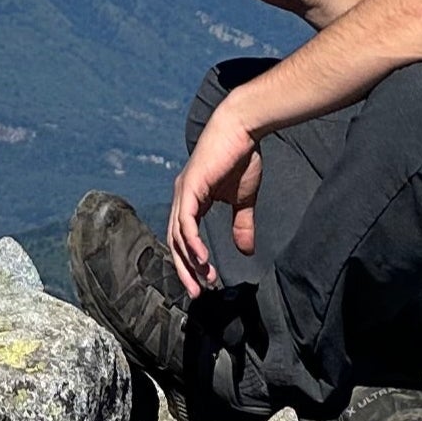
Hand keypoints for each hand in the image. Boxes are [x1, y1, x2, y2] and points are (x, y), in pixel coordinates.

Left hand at [168, 97, 264, 298]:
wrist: (242, 128)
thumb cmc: (240, 157)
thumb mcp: (243, 199)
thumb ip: (242, 224)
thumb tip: (246, 251)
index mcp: (191, 199)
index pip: (183, 237)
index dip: (190, 262)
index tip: (203, 283)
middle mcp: (182, 197)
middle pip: (175, 241)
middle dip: (185, 269)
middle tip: (197, 291)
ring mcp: (183, 192)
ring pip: (177, 235)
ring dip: (189, 261)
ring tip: (203, 279)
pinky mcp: (190, 187)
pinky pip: (185, 222)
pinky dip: (191, 242)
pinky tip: (202, 259)